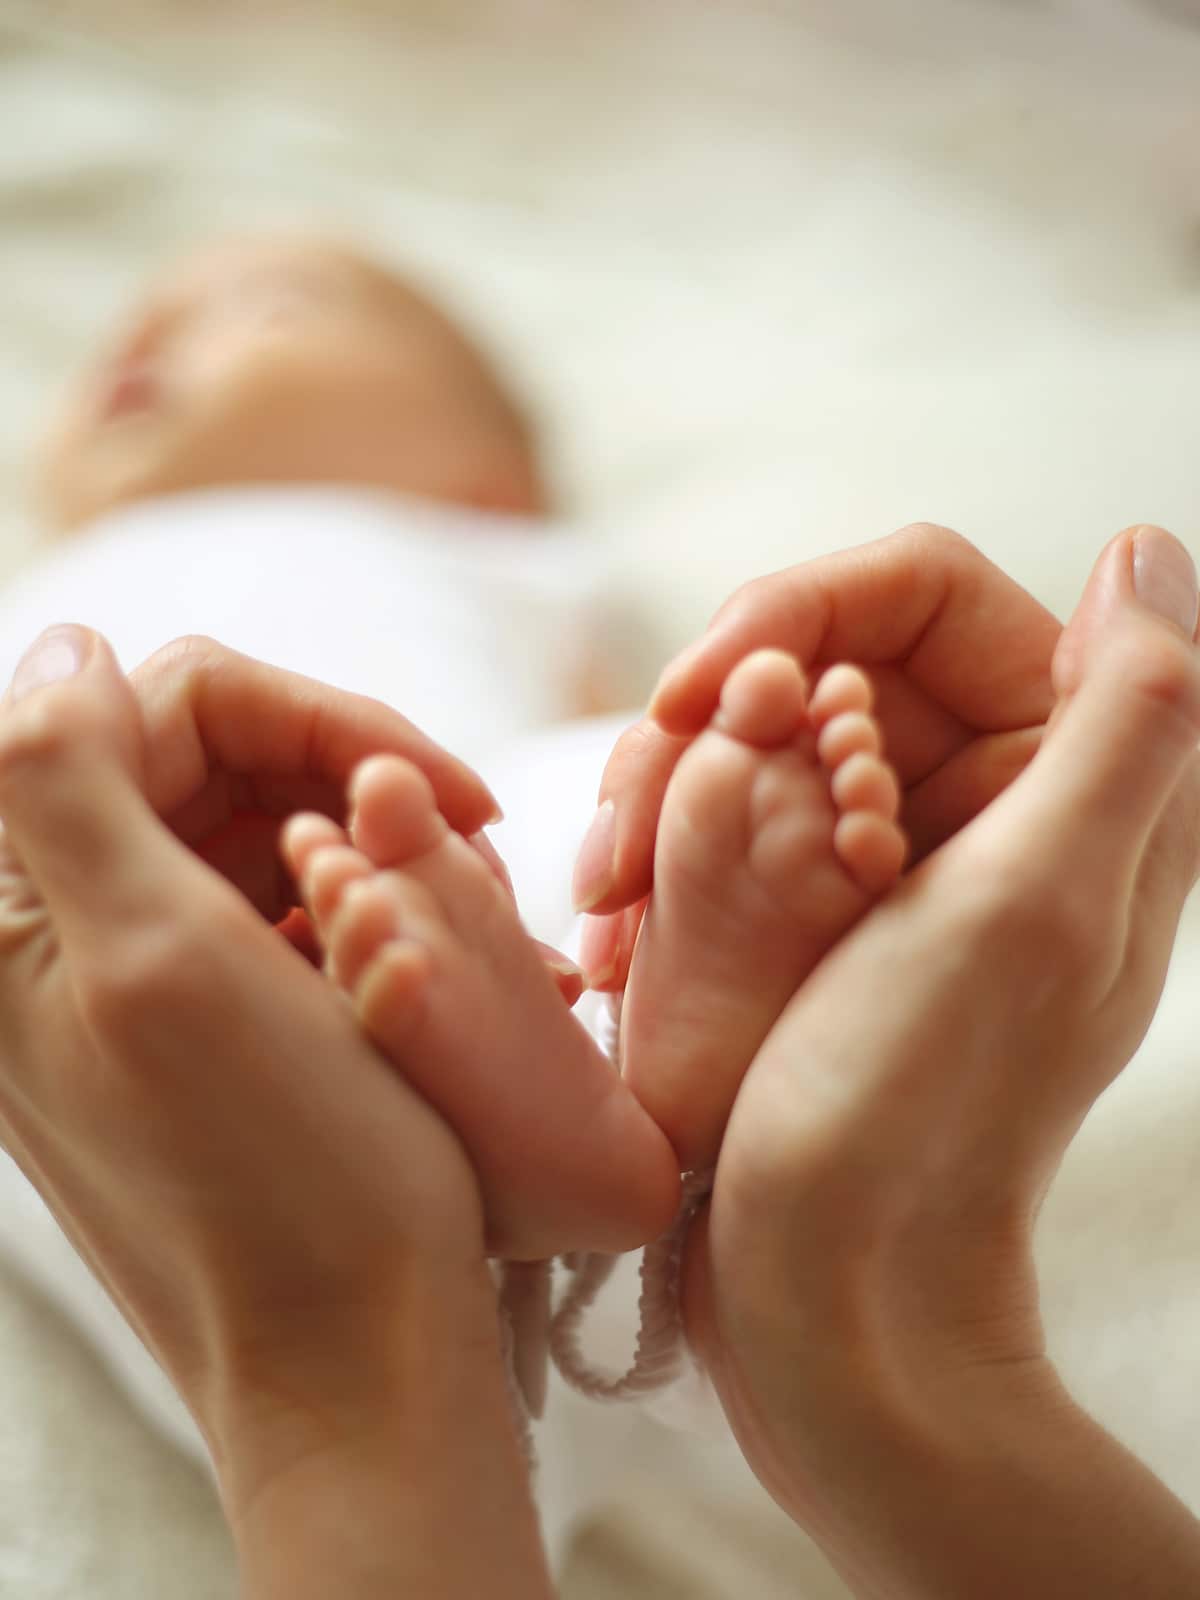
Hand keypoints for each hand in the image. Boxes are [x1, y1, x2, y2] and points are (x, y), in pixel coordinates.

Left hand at [0, 628, 550, 1595]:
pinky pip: (275, 896)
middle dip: (345, 772)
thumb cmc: (276, 1170)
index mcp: (14, 907)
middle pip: (206, 751)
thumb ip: (64, 778)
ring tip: (463, 896)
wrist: (351, 1349)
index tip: (434, 786)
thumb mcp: (155, 958)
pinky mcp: (198, 1011)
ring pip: (252, 816)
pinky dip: (357, 897)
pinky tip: (422, 946)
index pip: (157, 704)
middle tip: (469, 840)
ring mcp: (130, 969)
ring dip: (364, 833)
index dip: (310, 715)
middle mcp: (54, 927)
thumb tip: (66, 645)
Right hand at [681, 528, 1199, 1599]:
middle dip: (701, 720)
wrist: (835, 1282)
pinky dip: (658, 849)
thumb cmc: (926, 1105)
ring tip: (610, 898)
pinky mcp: (817, 901)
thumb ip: (1128, 717)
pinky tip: (621, 928)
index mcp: (1069, 771)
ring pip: (747, 731)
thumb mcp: (1038, 901)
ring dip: (659, 791)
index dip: (797, 611)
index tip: (702, 694)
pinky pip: (720, 812)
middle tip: (623, 837)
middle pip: (811, 656)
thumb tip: (1144, 551)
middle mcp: (989, 793)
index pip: (917, 592)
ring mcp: (893, 846)